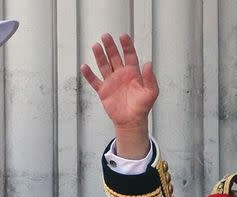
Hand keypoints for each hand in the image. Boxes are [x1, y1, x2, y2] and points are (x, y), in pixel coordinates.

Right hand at [80, 33, 157, 158]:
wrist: (132, 121)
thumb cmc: (142, 107)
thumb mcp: (151, 92)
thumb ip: (150, 78)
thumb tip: (148, 64)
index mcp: (133, 73)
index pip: (130, 55)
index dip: (126, 45)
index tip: (123, 36)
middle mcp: (121, 75)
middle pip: (114, 57)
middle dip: (110, 47)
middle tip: (105, 36)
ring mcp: (111, 82)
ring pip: (104, 66)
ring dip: (99, 56)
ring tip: (95, 46)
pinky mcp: (103, 91)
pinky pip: (95, 81)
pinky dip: (89, 75)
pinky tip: (85, 67)